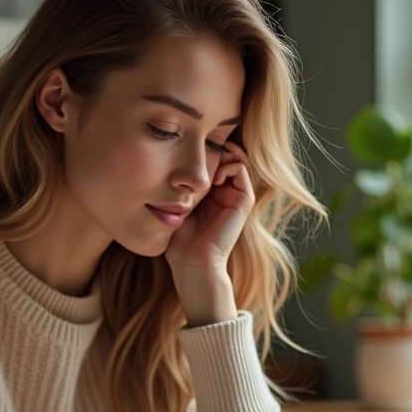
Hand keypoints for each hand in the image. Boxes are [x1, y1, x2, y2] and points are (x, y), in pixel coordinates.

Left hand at [165, 141, 255, 325]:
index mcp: (211, 197)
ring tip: (208, 164)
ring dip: (223, 154)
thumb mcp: (176, 208)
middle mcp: (226, 194)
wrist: (193, 263)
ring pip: (236, 159)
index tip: (187, 154)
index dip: (204, 152)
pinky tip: (214, 175)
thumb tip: (168, 166)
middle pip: (225, 157)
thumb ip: (177, 189)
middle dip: (214, 148)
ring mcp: (236, 197)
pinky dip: (230, 164)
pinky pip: (241, 170)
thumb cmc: (179, 241)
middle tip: (200, 151)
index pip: (213, 163)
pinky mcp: (243, 202)